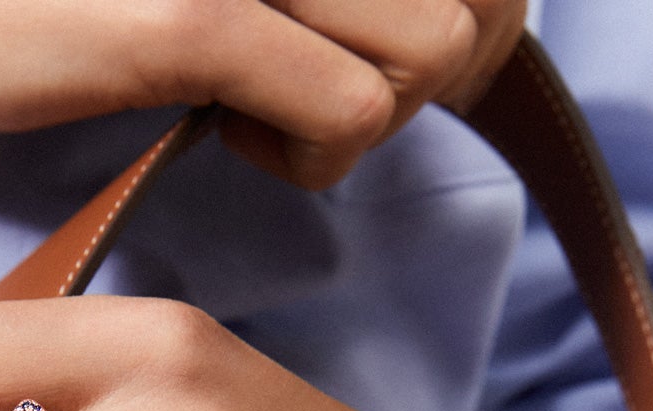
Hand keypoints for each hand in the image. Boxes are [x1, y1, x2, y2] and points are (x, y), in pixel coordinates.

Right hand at [0, 0, 526, 187]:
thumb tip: (398, 22)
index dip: (457, 14)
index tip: (355, 48)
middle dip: (426, 67)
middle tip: (316, 87)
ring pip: (438, 49)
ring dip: (370, 112)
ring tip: (265, 109)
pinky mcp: (195, 15)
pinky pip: (353, 111)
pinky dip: (310, 154)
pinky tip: (225, 133)